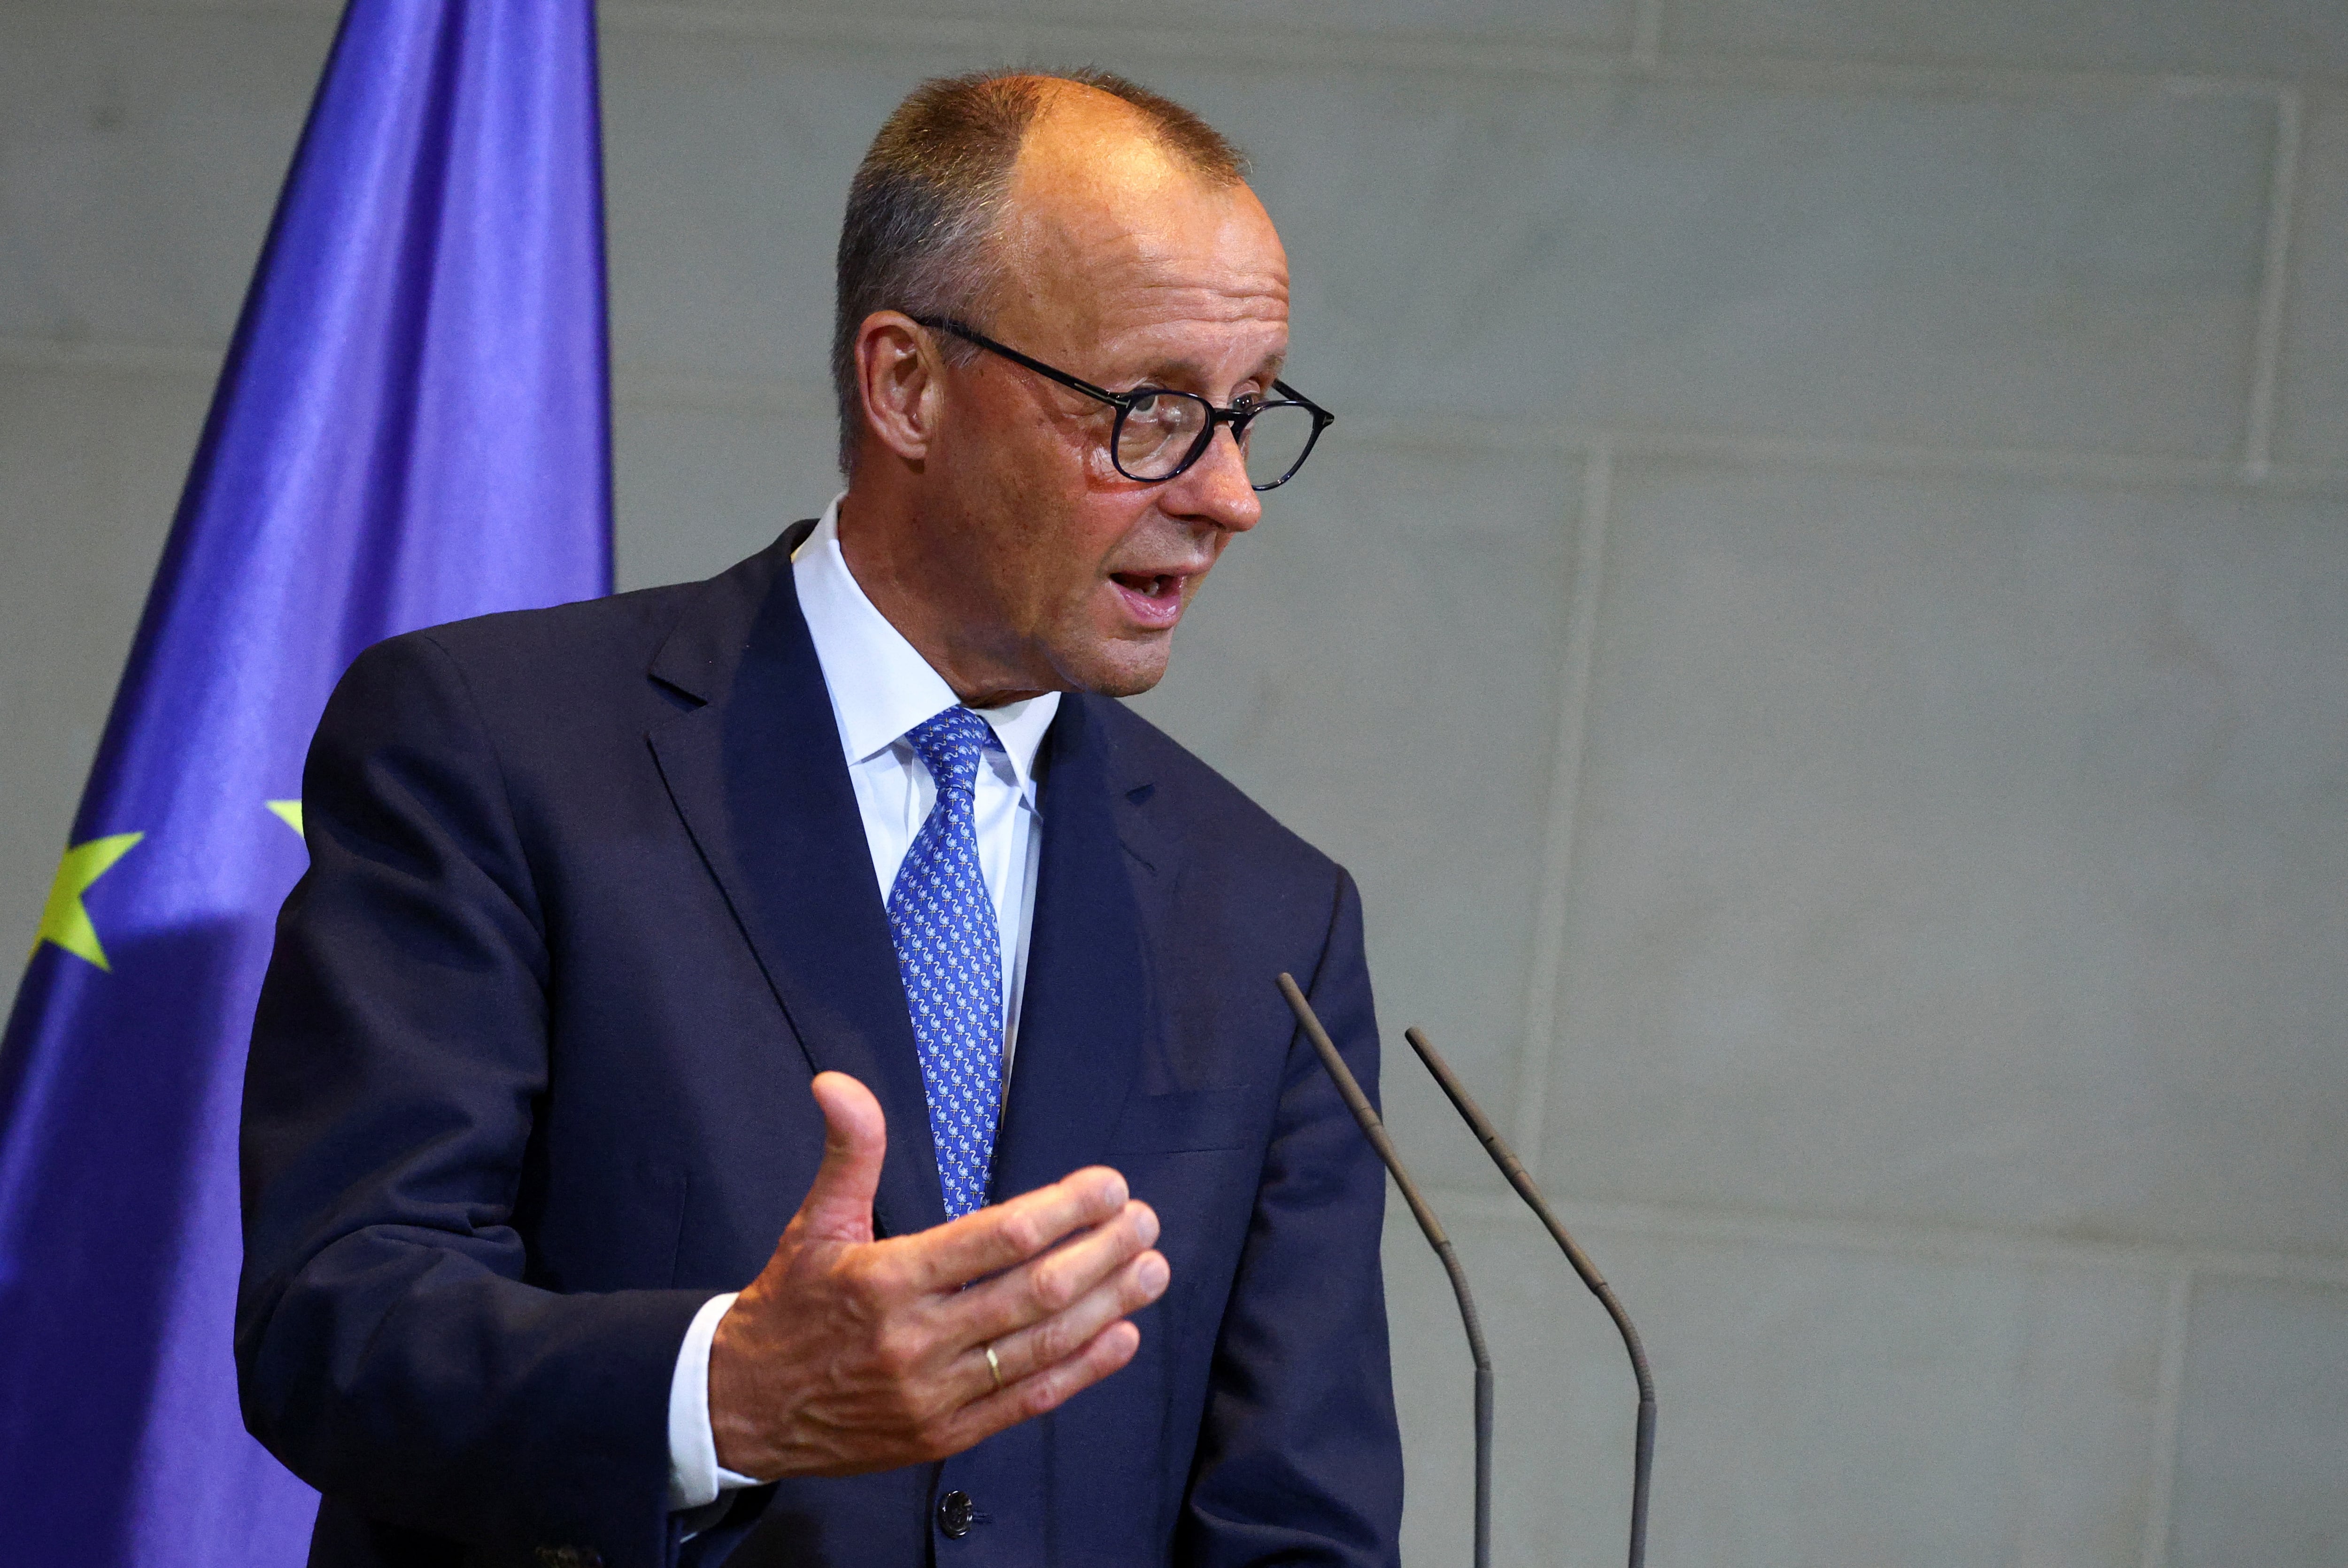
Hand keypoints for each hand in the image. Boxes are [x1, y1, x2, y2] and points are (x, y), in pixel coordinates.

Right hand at [708, 1071, 1167, 1478]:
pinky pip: (1026, 1401)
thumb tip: (839, 1084)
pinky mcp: (942, 1436)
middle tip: (1144, 1221)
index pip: (994, 1237)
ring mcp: (932, 1394)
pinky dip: (1081, 1371)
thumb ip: (847, 1153)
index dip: (1063, 1209)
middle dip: (1101, 1253)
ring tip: (1151, 1270)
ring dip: (1106, 1305)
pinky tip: (1122, 1337)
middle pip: (1031, 1291)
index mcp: (885, 1280)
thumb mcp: (813, 1225)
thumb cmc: (788, 1307)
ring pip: (1039, 1346)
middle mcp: (913, 1339)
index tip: (1108, 1185)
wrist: (743, 1410)